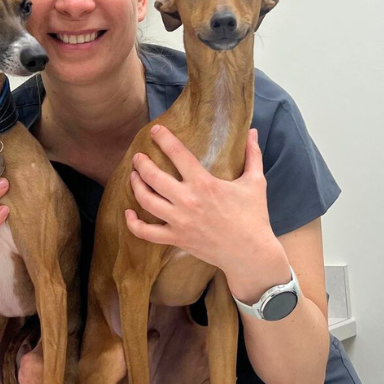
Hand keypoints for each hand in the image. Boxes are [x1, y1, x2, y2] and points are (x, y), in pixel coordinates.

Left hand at [125, 125, 284, 278]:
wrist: (250, 254)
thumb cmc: (254, 216)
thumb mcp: (256, 182)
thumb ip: (252, 155)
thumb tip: (254, 132)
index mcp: (204, 183)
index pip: (177, 154)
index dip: (163, 139)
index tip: (155, 130)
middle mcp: (187, 200)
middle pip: (154, 176)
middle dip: (142, 163)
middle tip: (138, 157)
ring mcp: (179, 221)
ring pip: (146, 200)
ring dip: (136, 185)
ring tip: (134, 176)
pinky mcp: (176, 238)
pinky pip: (147, 233)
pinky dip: (133, 224)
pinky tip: (128, 213)